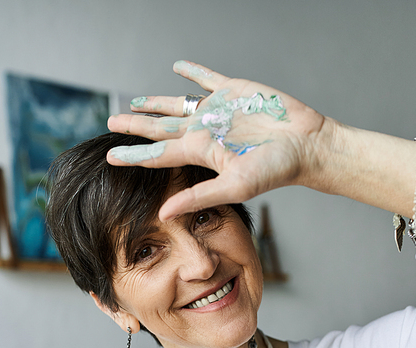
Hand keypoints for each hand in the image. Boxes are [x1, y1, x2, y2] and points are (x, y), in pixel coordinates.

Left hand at [107, 61, 332, 220]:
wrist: (306, 145)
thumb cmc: (275, 170)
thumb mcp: (234, 187)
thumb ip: (198, 196)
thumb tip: (163, 212)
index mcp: (200, 151)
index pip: (158, 154)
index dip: (133, 154)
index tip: (109, 156)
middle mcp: (204, 131)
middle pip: (161, 127)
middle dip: (135, 126)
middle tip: (111, 121)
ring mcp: (218, 110)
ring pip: (177, 103)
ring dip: (156, 101)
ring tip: (135, 101)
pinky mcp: (234, 90)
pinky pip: (207, 78)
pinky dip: (193, 73)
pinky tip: (179, 68)